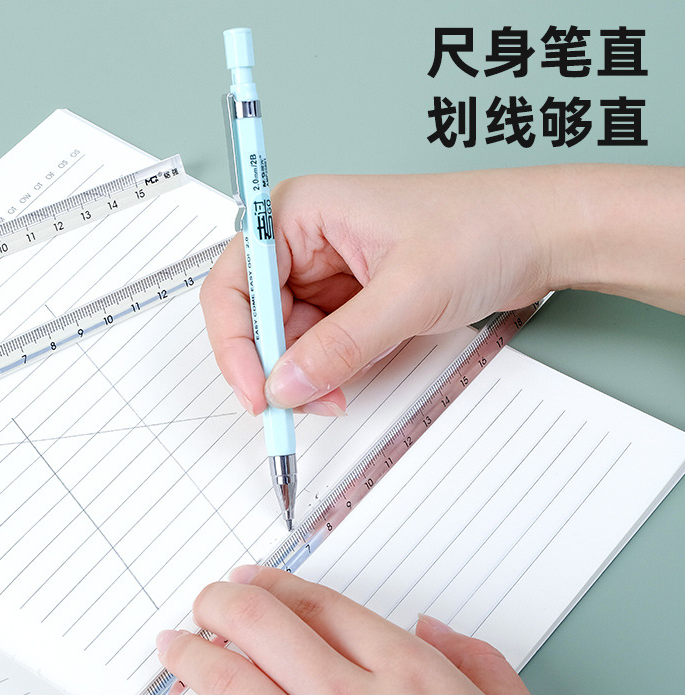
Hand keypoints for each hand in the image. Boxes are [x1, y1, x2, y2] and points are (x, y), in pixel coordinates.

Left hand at [156, 566, 585, 694]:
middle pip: (267, 633)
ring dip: (197, 662)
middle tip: (204, 601)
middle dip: (222, 606)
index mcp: (410, 675)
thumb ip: (475, 659)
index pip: (321, 607)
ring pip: (240, 694)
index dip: (275, 583)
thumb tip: (431, 630)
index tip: (250, 578)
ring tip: (176, 646)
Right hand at [200, 165, 684, 415]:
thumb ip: (341, 345)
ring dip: (304, 375)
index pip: (235, 283)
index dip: (235, 343)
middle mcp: (303, 240)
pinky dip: (328, 371)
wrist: (536, 237)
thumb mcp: (406, 293)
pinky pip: (318, 345)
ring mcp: (325, 272)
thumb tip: (286, 384)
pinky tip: (351, 377)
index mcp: (299, 212)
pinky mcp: (347, 299)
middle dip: (275, 366)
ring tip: (336, 395)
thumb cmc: (481, 229)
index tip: (257, 392)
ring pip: (285, 338)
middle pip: (255, 317)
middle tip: (298, 405)